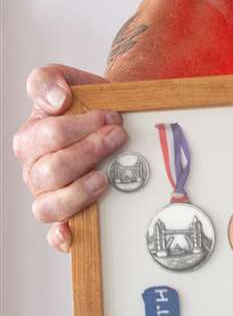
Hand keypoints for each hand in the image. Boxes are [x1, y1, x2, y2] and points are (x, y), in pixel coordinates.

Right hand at [12, 64, 125, 250]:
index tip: (111, 116)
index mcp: (31, 138)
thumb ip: (48, 80)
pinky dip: (61, 236)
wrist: (113, 119)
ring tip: (105, 177)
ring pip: (48, 205)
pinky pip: (54, 233)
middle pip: (52, 170)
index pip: (48, 136)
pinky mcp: (65, 215)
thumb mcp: (69, 80)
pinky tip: (72, 233)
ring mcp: (47, 194)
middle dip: (90, 152)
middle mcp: (34, 170)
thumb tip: (56, 100)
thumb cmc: (89, 104)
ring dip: (79, 192)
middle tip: (118, 136)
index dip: (82, 126)